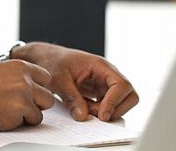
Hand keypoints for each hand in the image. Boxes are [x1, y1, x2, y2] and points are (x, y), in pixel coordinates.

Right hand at [0, 60, 53, 130]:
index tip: (31, 93)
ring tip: (7, 112)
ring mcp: (22, 98)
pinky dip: (16, 124)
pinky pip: (27, 124)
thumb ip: (13, 76)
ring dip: (27, 116)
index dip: (38, 88)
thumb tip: (27, 85)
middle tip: (19, 107)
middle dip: (36, 104)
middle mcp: (24, 80)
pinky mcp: (17, 115)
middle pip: (47, 98)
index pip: (46, 78)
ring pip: (39, 114)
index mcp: (19, 66)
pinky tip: (0, 116)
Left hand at [12, 42, 138, 121]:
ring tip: (86, 109)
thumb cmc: (52, 62)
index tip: (102, 115)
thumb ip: (70, 97)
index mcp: (101, 65)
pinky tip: (85, 109)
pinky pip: (109, 106)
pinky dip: (101, 112)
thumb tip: (82, 116)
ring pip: (122, 102)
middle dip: (116, 109)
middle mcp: (107, 74)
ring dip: (108, 111)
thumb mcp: (58, 78)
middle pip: (129, 95)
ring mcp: (105, 84)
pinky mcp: (100, 92)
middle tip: (95, 114)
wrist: (45, 58)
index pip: (122, 85)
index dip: (115, 102)